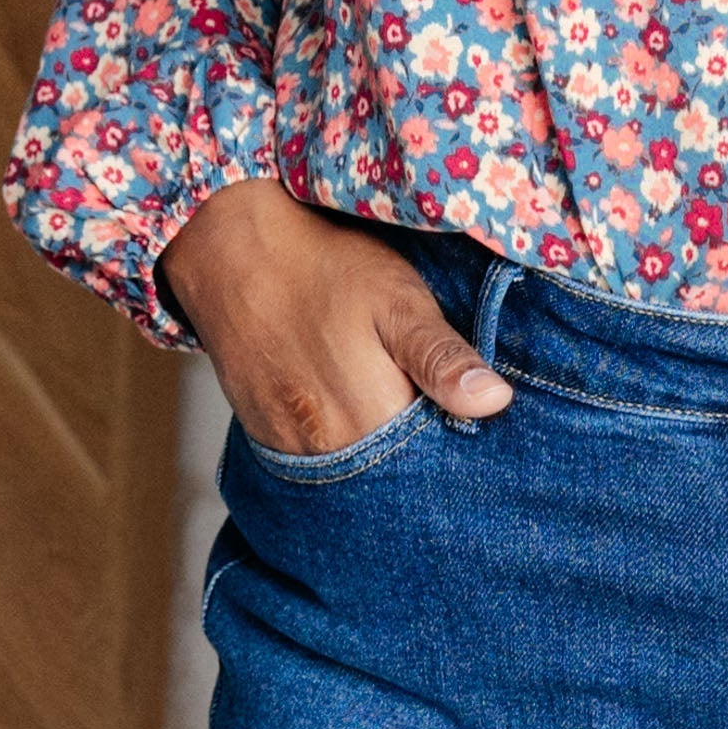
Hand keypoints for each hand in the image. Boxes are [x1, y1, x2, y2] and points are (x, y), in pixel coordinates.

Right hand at [164, 180, 513, 457]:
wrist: (233, 253)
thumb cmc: (325, 269)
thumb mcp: (398, 300)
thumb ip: (441, 357)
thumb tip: (494, 403)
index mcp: (372, 419)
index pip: (435, 462)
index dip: (457, 442)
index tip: (466, 417)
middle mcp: (328, 448)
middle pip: (394, 475)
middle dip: (420, 453)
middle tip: (423, 402)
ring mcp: (291, 448)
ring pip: (355, 472)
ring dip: (379, 451)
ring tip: (385, 402)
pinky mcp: (266, 437)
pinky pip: (315, 462)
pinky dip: (340, 445)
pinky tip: (348, 409)